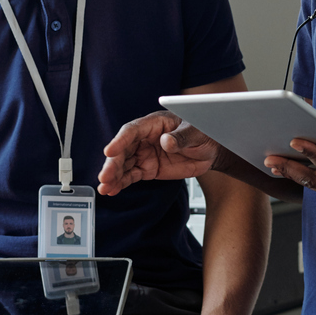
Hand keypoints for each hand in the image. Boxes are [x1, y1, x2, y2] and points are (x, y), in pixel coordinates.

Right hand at [98, 111, 220, 195]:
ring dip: (113, 176)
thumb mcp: (195, 132)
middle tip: (105, 177)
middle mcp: (144, 138)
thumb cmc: (202, 133)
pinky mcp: (148, 169)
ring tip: (105, 188)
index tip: (109, 151)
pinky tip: (112, 190)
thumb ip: (181, 137)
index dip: (119, 141)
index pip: (132, 131)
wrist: (211, 150)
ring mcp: (144, 154)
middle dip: (113, 164)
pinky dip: (121, 183)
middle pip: (123, 150)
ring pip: (124, 165)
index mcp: (153, 124)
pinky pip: (131, 175)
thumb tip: (166, 142)